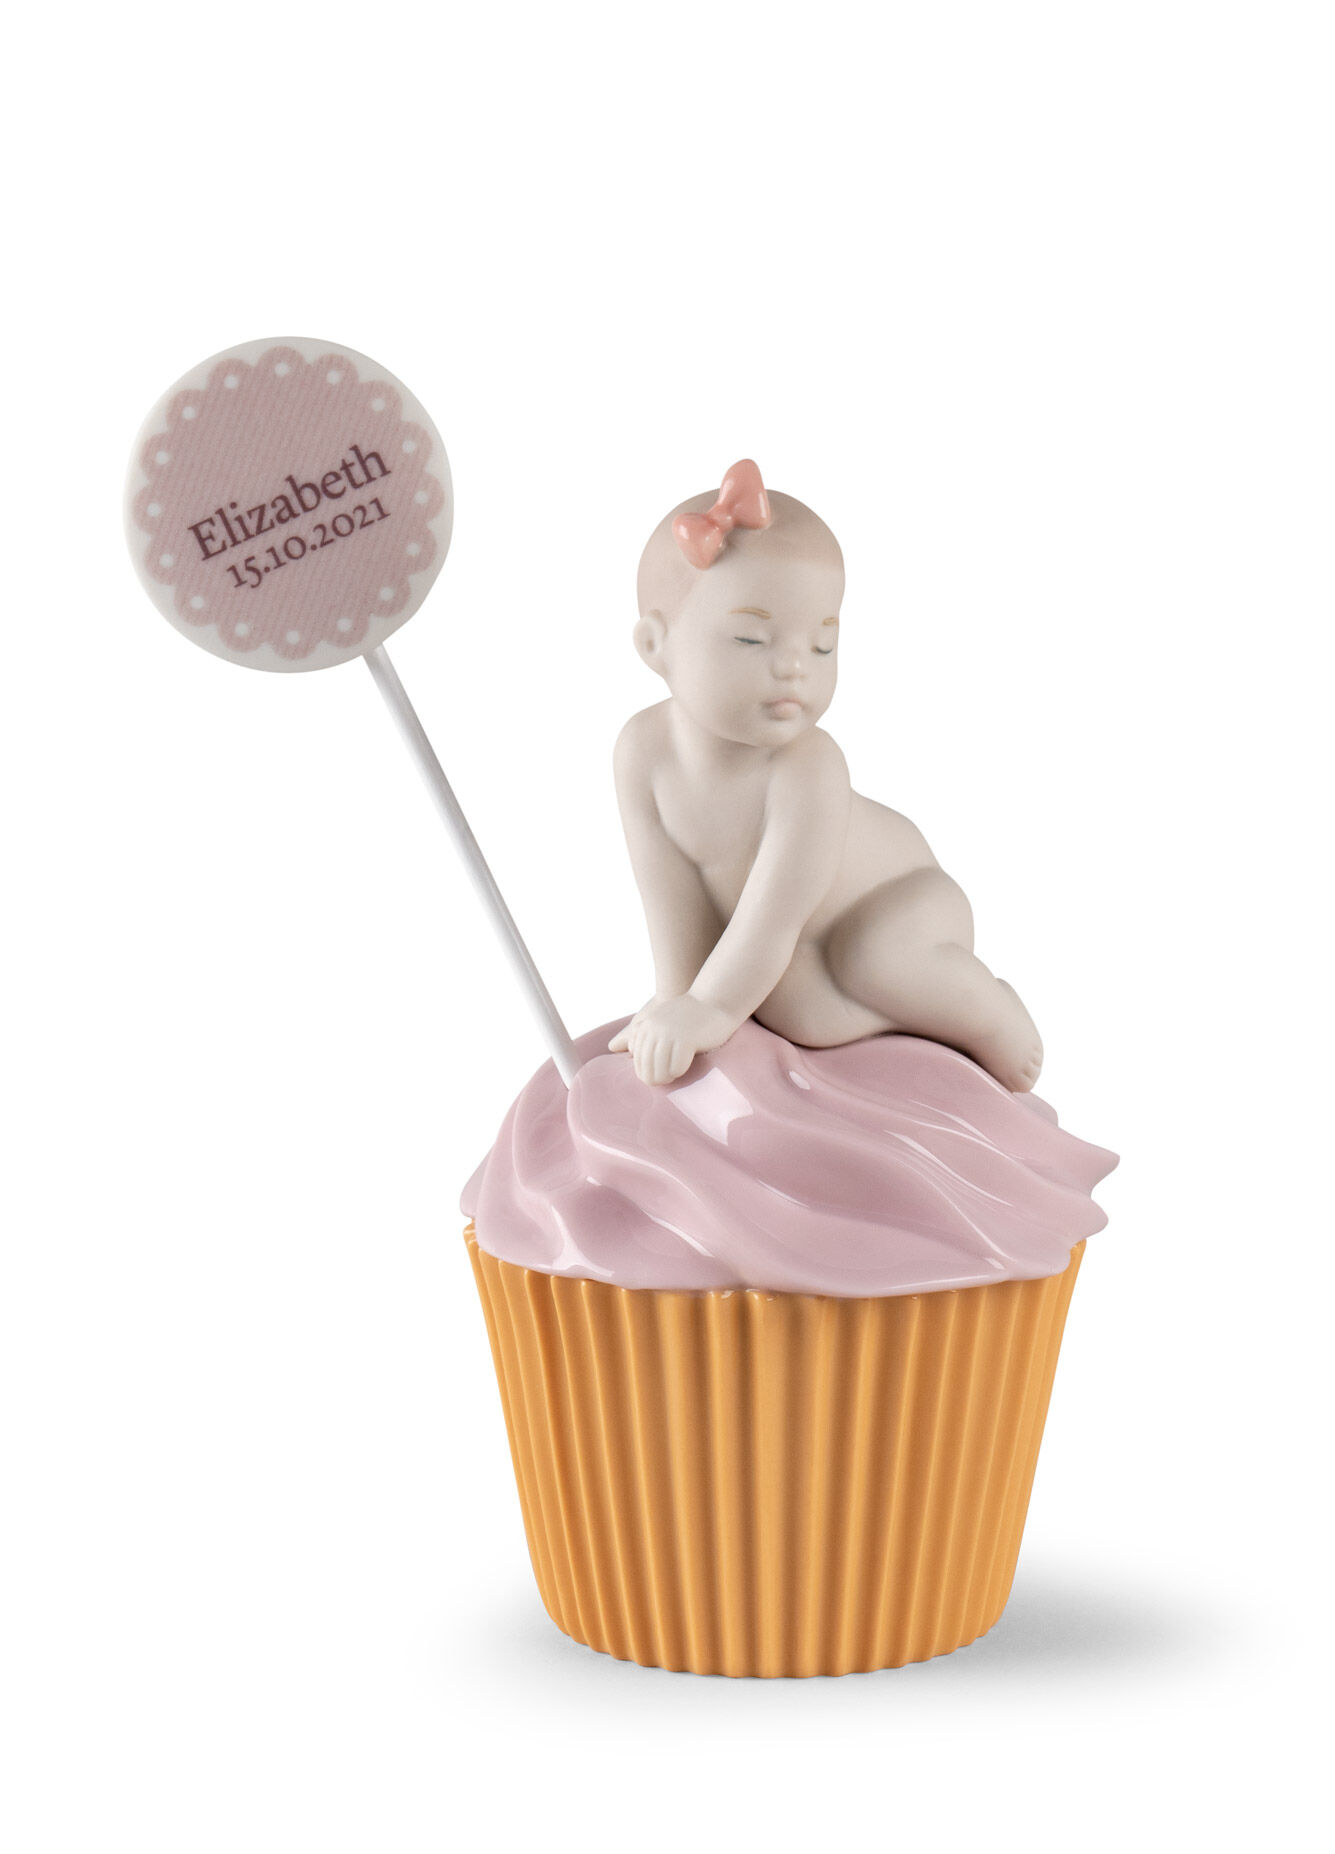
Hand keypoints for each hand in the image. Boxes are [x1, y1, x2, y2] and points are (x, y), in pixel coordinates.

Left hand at [608, 995, 739, 1084]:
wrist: (715, 999)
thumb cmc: (689, 1014)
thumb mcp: (659, 1020)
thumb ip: (638, 1033)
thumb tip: (612, 1046)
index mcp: (644, 1027)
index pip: (637, 1061)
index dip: (648, 1071)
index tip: (663, 1069)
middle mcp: (652, 1030)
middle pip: (646, 1070)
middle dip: (657, 1078)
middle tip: (671, 1076)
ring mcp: (667, 1035)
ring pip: (660, 1072)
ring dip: (669, 1076)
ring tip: (678, 1071)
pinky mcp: (684, 1040)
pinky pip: (677, 1068)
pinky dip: (681, 1070)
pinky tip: (688, 1063)